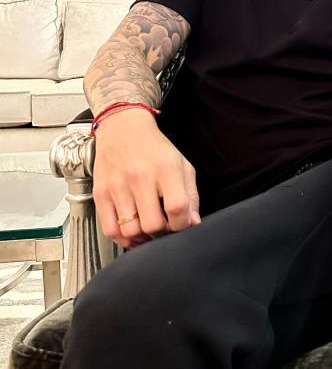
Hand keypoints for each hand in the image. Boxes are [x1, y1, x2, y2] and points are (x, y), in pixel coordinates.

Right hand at [92, 108, 200, 247]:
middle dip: (163, 232)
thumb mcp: (181, 164)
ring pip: (131, 231)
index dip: (183, 224)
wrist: (122, 130)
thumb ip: (190, 195)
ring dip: (144, 237)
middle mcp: (140, 177)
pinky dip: (124, 238)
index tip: (182, 223)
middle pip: (153, 225)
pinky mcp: (101, 194)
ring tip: (149, 228)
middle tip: (165, 226)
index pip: (177, 208)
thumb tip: (193, 222)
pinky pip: (110, 230)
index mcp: (165, 168)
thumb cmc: (154, 148)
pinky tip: (133, 230)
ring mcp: (118, 187)